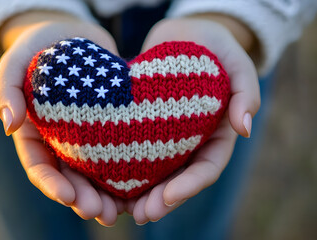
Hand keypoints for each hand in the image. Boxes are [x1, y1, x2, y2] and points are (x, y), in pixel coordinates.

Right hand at [0, 11, 121, 225]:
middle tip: (99, 213)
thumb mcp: (16, 61)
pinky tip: (140, 184)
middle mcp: (61, 141)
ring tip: (120, 210)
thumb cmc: (40, 46)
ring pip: (96, 172)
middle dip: (83, 198)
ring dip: (106, 193)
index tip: (67, 196)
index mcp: (36, 134)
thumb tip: (8, 125)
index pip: (40, 167)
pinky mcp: (111, 127)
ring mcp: (87, 136)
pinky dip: (127, 170)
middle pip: (70, 177)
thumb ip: (6, 90)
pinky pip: (118, 151)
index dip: (52, 184)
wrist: (74, 35)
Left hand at [130, 17, 260, 223]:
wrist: (185, 34)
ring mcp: (167, 135)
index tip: (168, 197)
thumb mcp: (238, 63)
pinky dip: (122, 166)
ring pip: (154, 171)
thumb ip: (246, 93)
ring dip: (139, 192)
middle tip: (141, 215)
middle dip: (161, 199)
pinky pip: (133, 149)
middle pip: (178, 178)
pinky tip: (105, 179)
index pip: (206, 168)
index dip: (190, 186)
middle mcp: (192, 141)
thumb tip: (245, 129)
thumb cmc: (216, 48)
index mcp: (216, 134)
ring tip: (121, 209)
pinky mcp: (145, 125)